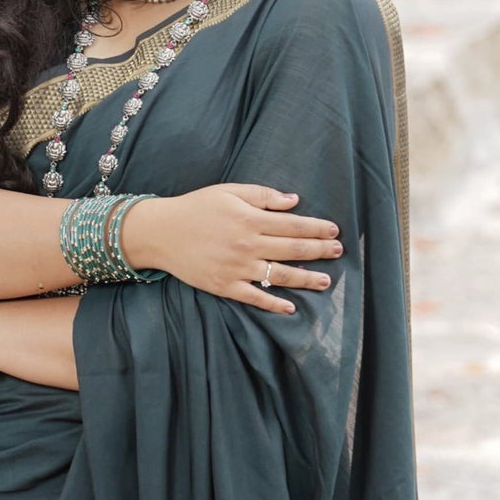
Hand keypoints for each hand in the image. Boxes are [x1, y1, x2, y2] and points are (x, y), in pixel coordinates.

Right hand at [123, 182, 341, 313]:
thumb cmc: (196, 207)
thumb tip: (294, 201)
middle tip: (338, 252)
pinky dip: (274, 303)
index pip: (293, 225)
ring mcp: (237, 268)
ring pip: (280, 275)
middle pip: (293, 249)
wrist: (161, 233)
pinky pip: (255, 297)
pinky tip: (291, 307)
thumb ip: (262, 196)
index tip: (334, 231)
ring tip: (326, 282)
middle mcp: (248, 245)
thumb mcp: (229, 192)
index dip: (317, 228)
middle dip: (319, 251)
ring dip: (306, 279)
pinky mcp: (225, 286)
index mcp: (250, 219)